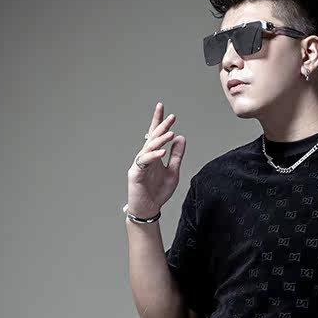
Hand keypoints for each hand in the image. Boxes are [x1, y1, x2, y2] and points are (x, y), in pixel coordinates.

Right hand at [126, 101, 186, 217]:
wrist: (148, 209)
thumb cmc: (158, 192)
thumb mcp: (173, 172)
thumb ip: (177, 156)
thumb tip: (181, 138)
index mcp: (153, 155)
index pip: (155, 134)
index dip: (159, 121)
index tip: (163, 107)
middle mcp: (145, 157)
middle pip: (152, 137)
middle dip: (162, 126)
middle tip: (172, 117)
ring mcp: (139, 164)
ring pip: (149, 147)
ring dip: (160, 139)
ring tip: (171, 132)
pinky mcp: (136, 173)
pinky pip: (144, 161)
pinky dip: (153, 155)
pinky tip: (163, 151)